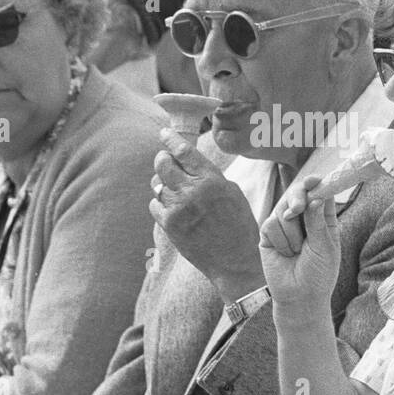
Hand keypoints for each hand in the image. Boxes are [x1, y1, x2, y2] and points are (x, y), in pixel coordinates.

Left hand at [150, 128, 264, 302]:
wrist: (234, 261)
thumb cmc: (239, 226)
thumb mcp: (233, 193)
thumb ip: (211, 176)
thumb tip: (191, 164)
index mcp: (211, 179)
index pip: (184, 151)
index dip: (171, 139)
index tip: (164, 133)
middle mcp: (192, 191)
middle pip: (163, 163)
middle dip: (162, 158)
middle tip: (166, 160)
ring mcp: (177, 208)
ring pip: (156, 184)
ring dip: (162, 182)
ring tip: (174, 189)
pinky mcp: (169, 225)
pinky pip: (154, 204)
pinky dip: (160, 203)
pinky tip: (172, 207)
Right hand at [258, 176, 339, 312]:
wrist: (299, 298)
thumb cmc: (319, 275)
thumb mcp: (325, 248)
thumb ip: (317, 222)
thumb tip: (315, 197)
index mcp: (322, 219)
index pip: (320, 193)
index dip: (317, 184)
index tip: (315, 179)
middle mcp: (303, 218)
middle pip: (297, 194)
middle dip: (297, 198)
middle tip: (298, 207)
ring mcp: (284, 225)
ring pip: (282, 210)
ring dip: (292, 232)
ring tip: (297, 252)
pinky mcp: (268, 235)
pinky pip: (270, 224)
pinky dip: (281, 240)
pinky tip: (286, 254)